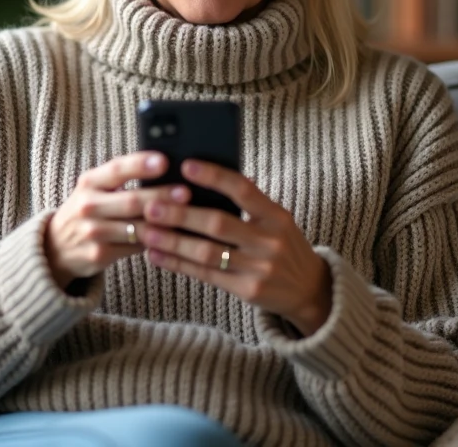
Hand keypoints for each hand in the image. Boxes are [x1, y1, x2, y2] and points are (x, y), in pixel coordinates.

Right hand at [45, 151, 188, 290]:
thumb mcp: (95, 189)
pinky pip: (135, 247)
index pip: (117, 169)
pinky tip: (174, 237)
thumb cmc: (89, 210)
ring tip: (188, 216)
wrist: (56, 246)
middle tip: (187, 192)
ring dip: (164, 223)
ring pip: (136, 227)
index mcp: (89, 182)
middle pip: (131, 201)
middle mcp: (88, 205)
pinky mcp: (99, 254)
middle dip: (161, 196)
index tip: (164, 161)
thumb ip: (122, 178)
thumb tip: (166, 168)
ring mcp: (92, 232)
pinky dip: (156, 242)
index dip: (141, 165)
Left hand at [140, 160, 332, 336]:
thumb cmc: (284, 246)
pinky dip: (179, 264)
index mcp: (276, 215)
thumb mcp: (277, 220)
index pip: (243, 190)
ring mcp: (260, 268)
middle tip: (151, 205)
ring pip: (207, 253)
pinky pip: (207, 275)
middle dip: (181, 214)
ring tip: (147, 231)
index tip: (186, 166)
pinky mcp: (248, 291)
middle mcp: (270, 241)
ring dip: (173, 242)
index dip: (214, 176)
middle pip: (218, 224)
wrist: (310, 289)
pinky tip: (158, 255)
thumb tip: (208, 178)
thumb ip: (250, 203)